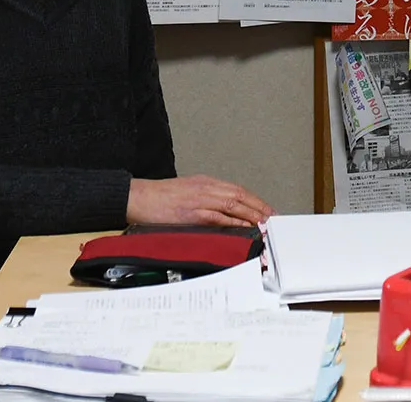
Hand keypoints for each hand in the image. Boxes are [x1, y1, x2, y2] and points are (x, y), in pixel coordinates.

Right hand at [126, 175, 274, 227]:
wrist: (138, 197)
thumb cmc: (160, 198)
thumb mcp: (188, 193)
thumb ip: (206, 201)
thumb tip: (224, 214)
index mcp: (205, 183)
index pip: (237, 190)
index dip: (255, 200)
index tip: (267, 210)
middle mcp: (205, 188)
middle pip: (239, 196)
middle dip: (259, 207)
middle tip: (272, 218)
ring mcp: (199, 199)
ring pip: (232, 204)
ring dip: (250, 215)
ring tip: (263, 224)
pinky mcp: (191, 213)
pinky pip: (217, 217)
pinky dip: (232, 222)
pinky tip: (242, 227)